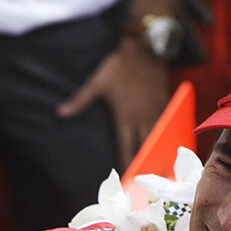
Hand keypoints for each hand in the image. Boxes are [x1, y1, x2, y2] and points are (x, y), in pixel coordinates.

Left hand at [57, 38, 168, 168]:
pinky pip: (167, 124)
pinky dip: (168, 136)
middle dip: (147, 165)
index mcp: (125, 116)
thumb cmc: (119, 66)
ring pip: (160, 138)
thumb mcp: (98, 82)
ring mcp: (156, 111)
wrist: (145, 48)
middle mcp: (142, 117)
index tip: (126, 178)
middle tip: (147, 181)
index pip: (126, 146)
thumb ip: (80, 100)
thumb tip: (61, 113)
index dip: (126, 163)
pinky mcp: (164, 103)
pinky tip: (169, 147)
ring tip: (162, 170)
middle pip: (146, 147)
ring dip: (160, 154)